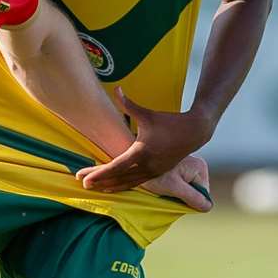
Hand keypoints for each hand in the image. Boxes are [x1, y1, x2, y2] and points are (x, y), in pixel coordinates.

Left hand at [76, 89, 212, 191]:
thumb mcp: (147, 114)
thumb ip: (128, 104)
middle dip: (100, 181)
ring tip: (96, 189)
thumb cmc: (169, 122)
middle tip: (83, 184)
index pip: (116, 166)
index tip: (86, 179)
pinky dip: (124, 186)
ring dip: (111, 186)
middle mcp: (146, 165)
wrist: (194, 132)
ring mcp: (153, 172)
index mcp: (141, 152)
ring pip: (128, 183)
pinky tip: (112, 188)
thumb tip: (116, 89)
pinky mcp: (157, 174)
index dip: (100, 173)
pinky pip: (137, 183)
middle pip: (118, 177)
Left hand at [140, 154, 212, 211]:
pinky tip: (161, 182)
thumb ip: (192, 197)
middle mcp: (197, 165)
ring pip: (187, 189)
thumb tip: (208, 207)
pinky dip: (171, 187)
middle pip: (195, 191)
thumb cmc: (153, 174)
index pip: (202, 194)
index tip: (173, 194)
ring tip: (162, 185)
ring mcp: (188, 166)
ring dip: (176, 192)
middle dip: (182, 195)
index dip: (189, 200)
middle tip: (166, 190)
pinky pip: (180, 184)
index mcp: (200, 168)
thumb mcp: (173, 187)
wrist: (133, 162)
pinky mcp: (179, 168)